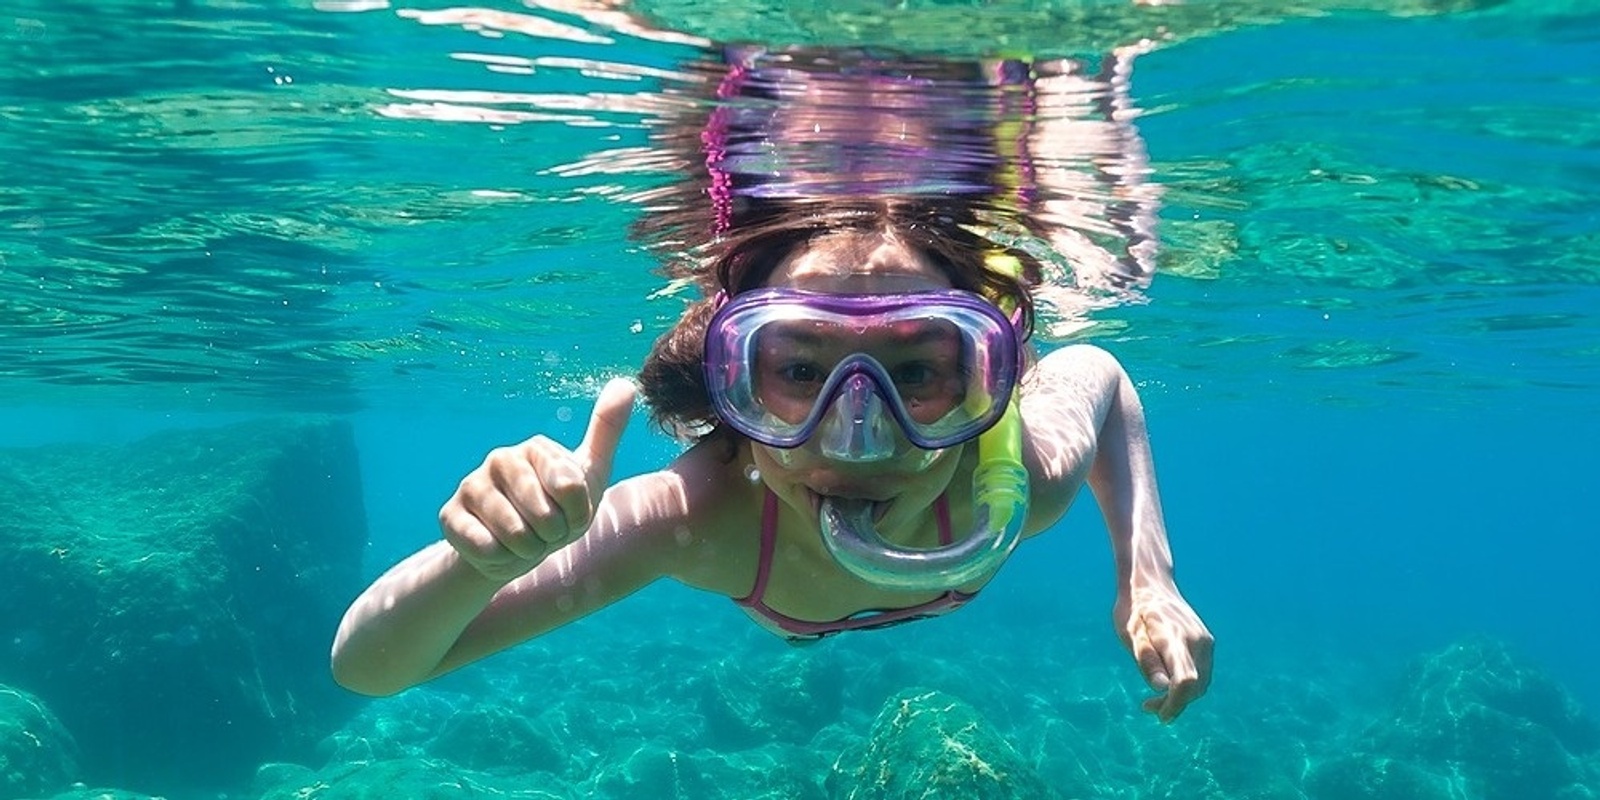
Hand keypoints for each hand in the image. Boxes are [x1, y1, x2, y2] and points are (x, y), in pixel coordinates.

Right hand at [439, 378, 635, 582]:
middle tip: (546, 531)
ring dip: (527, 549)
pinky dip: (501, 559)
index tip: (570, 513)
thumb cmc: (557, 509)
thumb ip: (606, 430)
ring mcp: (472, 484)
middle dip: (552, 535)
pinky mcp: (449, 515)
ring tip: (524, 539)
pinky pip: (487, 548)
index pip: (573, 489)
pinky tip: (497, 548)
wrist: (514, 550)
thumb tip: (626, 383)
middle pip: (545, 515)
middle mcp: (501, 458)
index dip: (577, 515)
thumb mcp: (589, 473)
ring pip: (516, 534)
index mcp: (536, 448)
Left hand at [1115, 583, 1212, 722]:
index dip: (1176, 703)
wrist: (1150, 582)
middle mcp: (1197, 640)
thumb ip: (1146, 660)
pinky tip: (1167, 685)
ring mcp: (1205, 640)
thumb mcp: (1129, 634)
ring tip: (1155, 701)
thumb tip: (1162, 688)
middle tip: (1148, 708)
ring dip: (1182, 697)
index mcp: (1175, 638)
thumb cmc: (1133, 609)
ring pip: (1202, 681)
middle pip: (1196, 685)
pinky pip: (1201, 671)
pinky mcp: (1206, 641)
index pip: (1185, 680)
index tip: (1161, 716)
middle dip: (1175, 704)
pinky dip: (1188, 685)